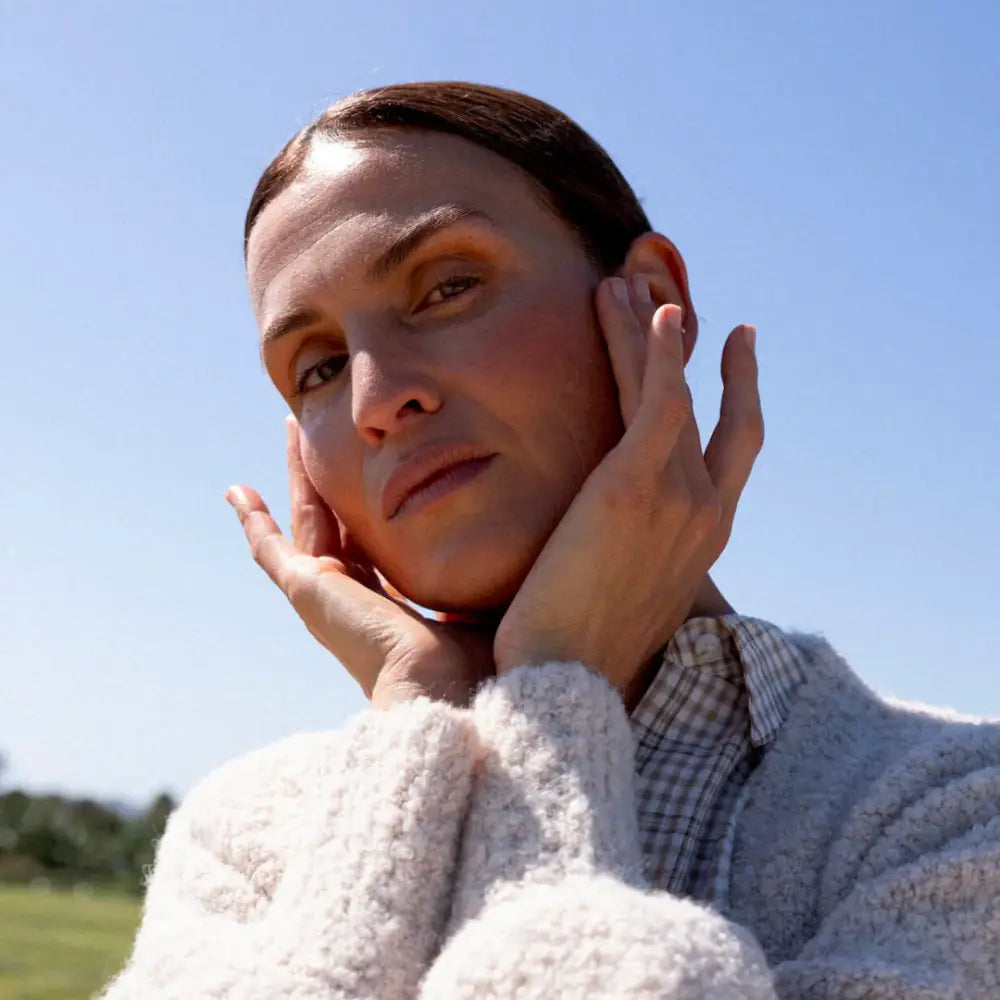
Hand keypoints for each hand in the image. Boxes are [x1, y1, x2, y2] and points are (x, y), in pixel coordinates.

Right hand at [226, 417, 495, 708]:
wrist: (448, 690)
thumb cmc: (479, 659)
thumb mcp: (483, 598)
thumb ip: (484, 570)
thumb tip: (517, 542)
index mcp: (391, 606)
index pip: (375, 548)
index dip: (369, 513)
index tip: (371, 482)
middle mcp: (354, 599)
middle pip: (336, 522)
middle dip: (330, 478)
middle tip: (321, 436)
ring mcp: (326, 596)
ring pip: (307, 520)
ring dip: (298, 476)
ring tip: (291, 429)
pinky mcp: (308, 591)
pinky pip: (272, 550)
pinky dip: (254, 523)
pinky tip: (236, 493)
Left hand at [493, 276, 762, 699]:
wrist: (566, 684)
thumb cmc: (579, 654)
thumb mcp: (621, 602)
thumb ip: (628, 562)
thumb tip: (601, 554)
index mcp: (704, 543)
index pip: (731, 457)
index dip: (736, 402)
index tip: (728, 361)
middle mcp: (708, 514)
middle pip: (718, 413)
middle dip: (705, 356)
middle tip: (683, 304)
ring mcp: (680, 496)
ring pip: (675, 392)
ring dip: (654, 333)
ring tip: (626, 282)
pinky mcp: (637, 483)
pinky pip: (659, 397)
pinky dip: (659, 349)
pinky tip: (648, 309)